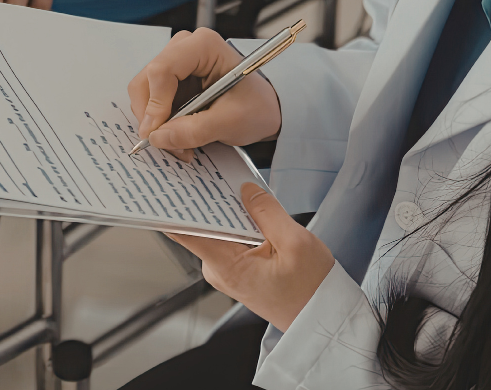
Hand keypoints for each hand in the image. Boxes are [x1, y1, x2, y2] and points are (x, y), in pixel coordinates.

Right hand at [128, 28, 281, 160]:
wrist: (266, 108)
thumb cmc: (257, 106)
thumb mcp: (231, 121)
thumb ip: (194, 130)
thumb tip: (158, 137)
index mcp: (203, 47)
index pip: (162, 70)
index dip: (154, 103)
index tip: (157, 132)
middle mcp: (185, 48)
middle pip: (146, 80)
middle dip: (153, 117)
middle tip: (167, 143)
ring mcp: (176, 63)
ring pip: (144, 93)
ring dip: (156, 123)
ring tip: (180, 144)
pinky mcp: (172, 80)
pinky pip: (151, 102)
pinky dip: (160, 123)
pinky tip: (179, 136)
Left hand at [169, 183, 333, 331]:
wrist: (322, 318)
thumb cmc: (311, 290)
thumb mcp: (296, 243)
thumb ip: (268, 212)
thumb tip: (246, 190)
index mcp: (227, 265)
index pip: (185, 233)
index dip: (173, 208)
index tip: (169, 186)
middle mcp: (219, 270)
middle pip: (201, 226)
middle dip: (208, 200)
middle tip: (213, 172)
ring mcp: (226, 271)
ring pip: (218, 230)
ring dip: (227, 210)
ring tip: (236, 187)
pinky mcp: (236, 269)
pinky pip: (230, 239)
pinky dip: (238, 223)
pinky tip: (248, 209)